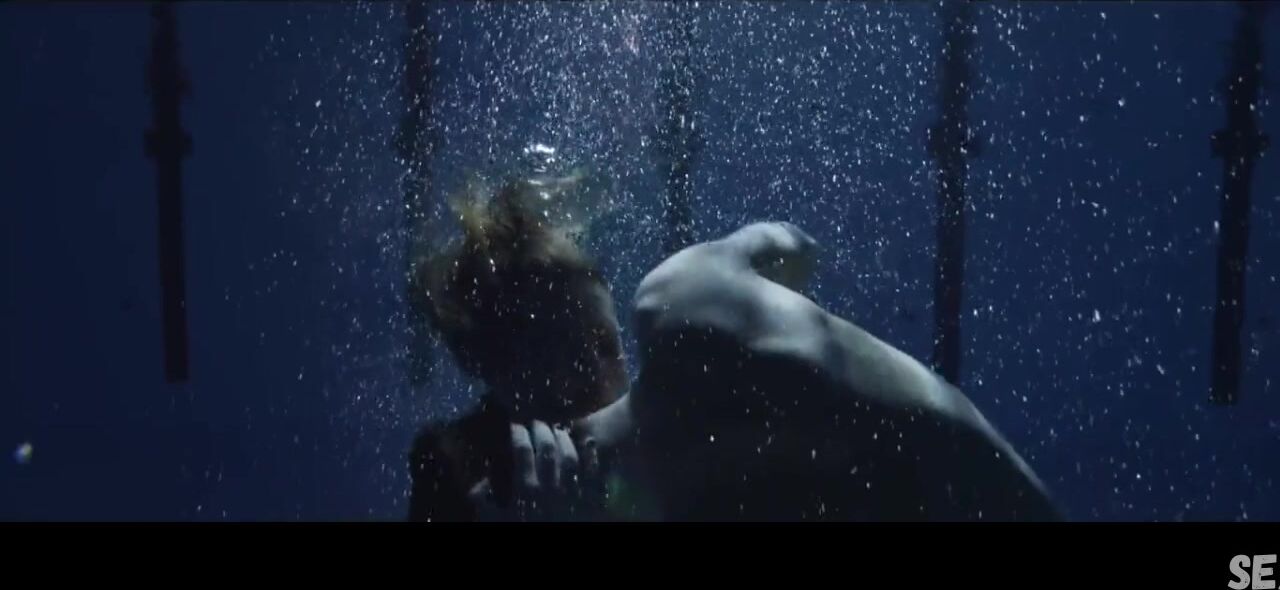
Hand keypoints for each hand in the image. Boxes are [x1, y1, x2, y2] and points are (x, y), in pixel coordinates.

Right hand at [468, 420, 601, 520]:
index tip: (515, 426)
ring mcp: (574, 492)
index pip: (522, 451)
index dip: (518, 434)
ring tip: (559, 430)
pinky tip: (588, 442)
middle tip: (537, 423)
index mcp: (527, 490)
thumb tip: (478, 483)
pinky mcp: (593, 501)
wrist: (557, 557)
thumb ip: (485, 503)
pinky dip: (593, 455)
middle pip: (547, 448)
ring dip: (564, 439)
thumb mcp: (497, 522)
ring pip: (570, 456)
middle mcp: (551, 486)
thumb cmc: (524, 531)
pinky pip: (595, 472)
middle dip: (541, 431)